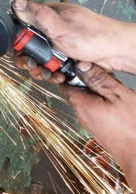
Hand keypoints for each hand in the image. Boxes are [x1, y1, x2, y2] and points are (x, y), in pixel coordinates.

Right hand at [11, 0, 135, 81]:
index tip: (22, 50)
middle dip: (29, 60)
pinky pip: (50, 67)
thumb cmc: (94, 36)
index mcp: (48, 16)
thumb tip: (17, 3)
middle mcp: (51, 29)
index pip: (22, 26)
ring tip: (50, 74)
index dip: (18, 41)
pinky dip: (52, 74)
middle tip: (35, 66)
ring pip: (38, 59)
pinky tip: (58, 75)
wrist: (115, 53)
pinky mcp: (62, 56)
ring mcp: (56, 44)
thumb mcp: (60, 25)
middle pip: (27, 47)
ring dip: (41, 70)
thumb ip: (37, 15)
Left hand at [60, 62, 135, 180]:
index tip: (81, 64)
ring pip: (87, 101)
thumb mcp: (118, 95)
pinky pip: (95, 111)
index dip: (71, 72)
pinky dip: (103, 103)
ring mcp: (89, 124)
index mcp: (81, 104)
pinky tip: (117, 104)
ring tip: (116, 91)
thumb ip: (99, 80)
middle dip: (89, 82)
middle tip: (107, 77)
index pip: (65, 84)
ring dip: (98, 93)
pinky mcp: (98, 129)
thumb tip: (82, 65)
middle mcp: (81, 115)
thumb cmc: (132, 127)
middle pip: (77, 91)